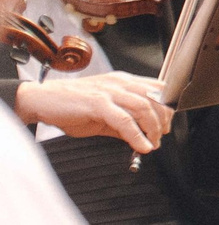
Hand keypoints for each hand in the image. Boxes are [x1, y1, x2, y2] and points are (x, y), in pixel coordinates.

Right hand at [15, 72, 171, 153]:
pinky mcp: (99, 103)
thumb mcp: (102, 112)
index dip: (166, 107)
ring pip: (144, 108)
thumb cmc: (70, 104)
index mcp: (123, 81)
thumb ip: (120, 121)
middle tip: (162, 136)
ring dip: (153, 128)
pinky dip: (137, 135)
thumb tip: (137, 135)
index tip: (167, 123)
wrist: (43, 100)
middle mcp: (120, 83)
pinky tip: (142, 145)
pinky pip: (124, 120)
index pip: (156, 89)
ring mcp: (110, 92)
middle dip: (163, 120)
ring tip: (154, 143)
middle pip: (155, 99)